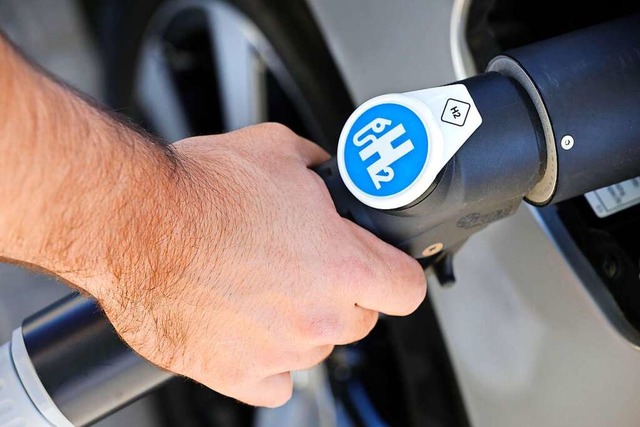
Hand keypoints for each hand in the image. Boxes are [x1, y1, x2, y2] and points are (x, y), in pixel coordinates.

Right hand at [91, 123, 426, 406]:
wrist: (135, 220)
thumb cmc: (200, 188)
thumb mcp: (279, 150)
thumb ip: (321, 170)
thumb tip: (330, 175)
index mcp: (343, 264)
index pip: (407, 288)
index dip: (396, 274)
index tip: (382, 270)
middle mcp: (319, 315)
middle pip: (361, 320)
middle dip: (341, 295)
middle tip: (307, 269)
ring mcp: (279, 349)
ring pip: (316, 349)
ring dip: (301, 325)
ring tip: (261, 289)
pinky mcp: (235, 374)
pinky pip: (274, 383)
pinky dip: (267, 362)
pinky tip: (247, 330)